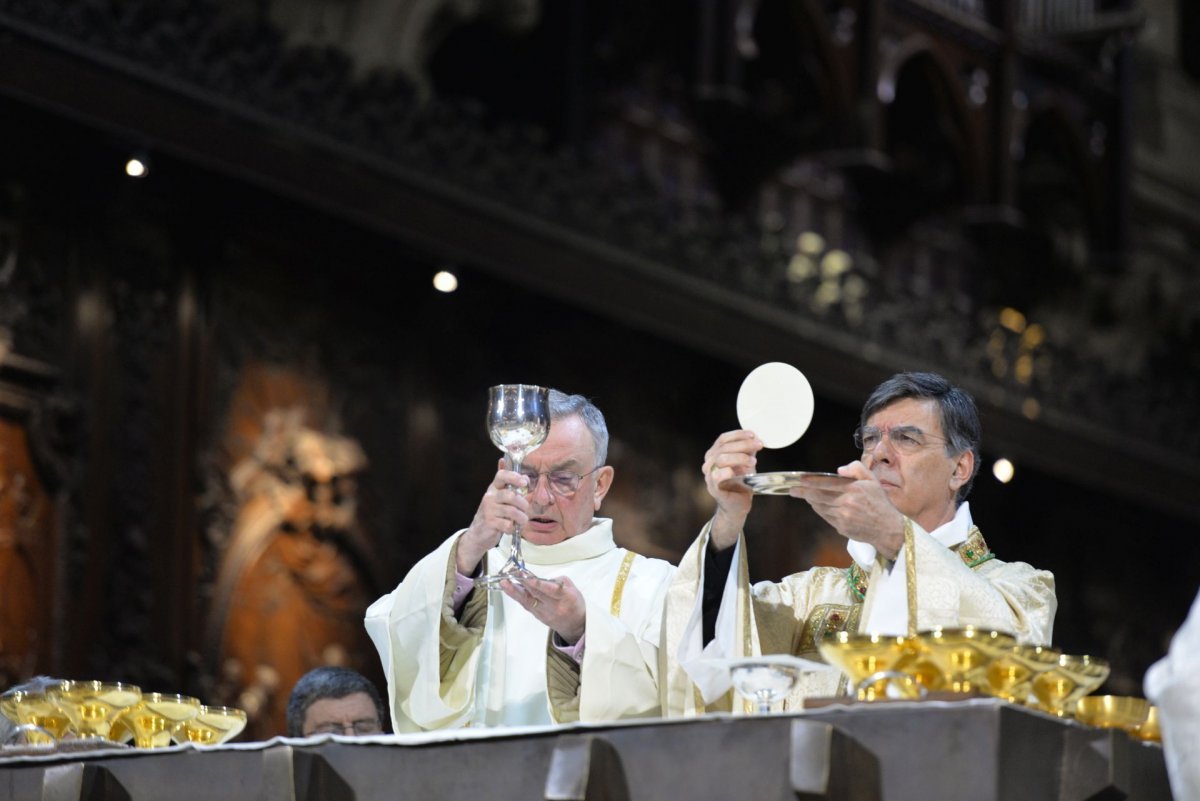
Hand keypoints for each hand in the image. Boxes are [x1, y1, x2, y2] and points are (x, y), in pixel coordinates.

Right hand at [456, 460, 529, 574]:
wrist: (477, 533)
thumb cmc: (493, 513)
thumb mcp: (498, 496)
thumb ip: (507, 484)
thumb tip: (512, 466)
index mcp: (494, 488)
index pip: (502, 476)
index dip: (514, 477)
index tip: (525, 482)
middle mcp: (490, 497)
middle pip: (511, 495)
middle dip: (523, 503)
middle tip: (525, 509)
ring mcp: (489, 510)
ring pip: (512, 511)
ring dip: (521, 518)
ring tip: (522, 521)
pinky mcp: (490, 523)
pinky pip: (508, 524)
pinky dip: (513, 528)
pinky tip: (512, 528)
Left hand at [501, 576, 586, 643]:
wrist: (575, 626)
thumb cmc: (575, 604)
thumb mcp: (573, 589)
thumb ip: (558, 581)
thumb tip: (542, 578)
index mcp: (566, 597)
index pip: (551, 590)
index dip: (538, 583)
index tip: (527, 577)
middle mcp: (554, 607)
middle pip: (536, 594)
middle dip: (523, 583)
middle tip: (512, 573)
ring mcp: (545, 613)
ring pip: (527, 601)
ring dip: (515, 591)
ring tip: (504, 582)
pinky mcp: (538, 617)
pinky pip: (526, 605)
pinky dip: (517, 596)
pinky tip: (509, 589)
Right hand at [702, 430, 762, 549]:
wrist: (738, 504)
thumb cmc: (742, 482)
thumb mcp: (746, 462)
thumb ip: (748, 450)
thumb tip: (757, 437)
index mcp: (714, 453)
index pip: (723, 439)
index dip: (738, 434)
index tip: (753, 435)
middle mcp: (709, 462)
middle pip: (724, 447)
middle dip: (744, 444)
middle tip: (759, 445)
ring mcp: (709, 475)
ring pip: (721, 459)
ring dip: (739, 457)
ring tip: (753, 461)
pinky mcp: (713, 487)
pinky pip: (717, 476)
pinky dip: (728, 471)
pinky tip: (739, 472)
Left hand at [788, 460, 905, 558]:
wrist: (888, 529)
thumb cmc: (880, 502)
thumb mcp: (872, 480)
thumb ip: (857, 469)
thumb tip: (838, 470)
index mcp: (854, 489)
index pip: (826, 483)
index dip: (811, 481)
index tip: (800, 480)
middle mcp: (847, 502)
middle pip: (818, 496)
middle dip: (803, 492)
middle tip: (793, 489)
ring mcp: (843, 516)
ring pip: (820, 507)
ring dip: (811, 501)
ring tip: (805, 495)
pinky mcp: (841, 527)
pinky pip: (826, 516)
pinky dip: (820, 510)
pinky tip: (818, 506)